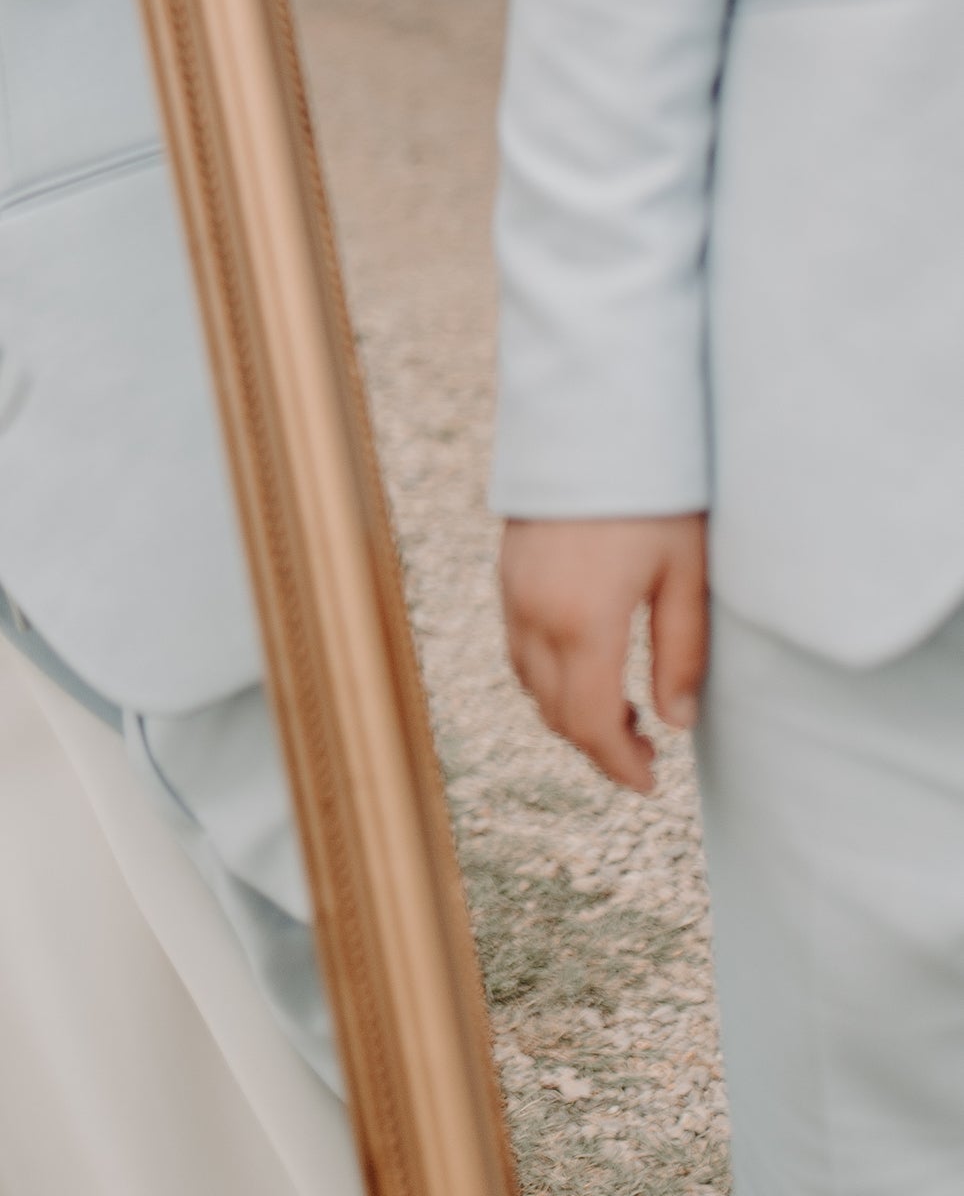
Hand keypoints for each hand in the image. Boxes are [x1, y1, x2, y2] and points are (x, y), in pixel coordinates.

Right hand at [500, 515, 707, 793]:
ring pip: (529, 680)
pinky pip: (518, 645)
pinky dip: (547, 674)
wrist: (598, 412)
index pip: (588, 723)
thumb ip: (682, 652)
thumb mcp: (686, 572)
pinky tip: (587, 665)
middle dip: (595, 743)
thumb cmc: (656, 489)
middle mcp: (535, 613)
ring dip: (568, 710)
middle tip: (645, 753)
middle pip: (553, 710)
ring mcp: (514, 591)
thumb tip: (677, 721)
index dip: (617, 764)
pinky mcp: (508, 570)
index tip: (649, 783)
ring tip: (620, 714)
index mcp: (582, 620)